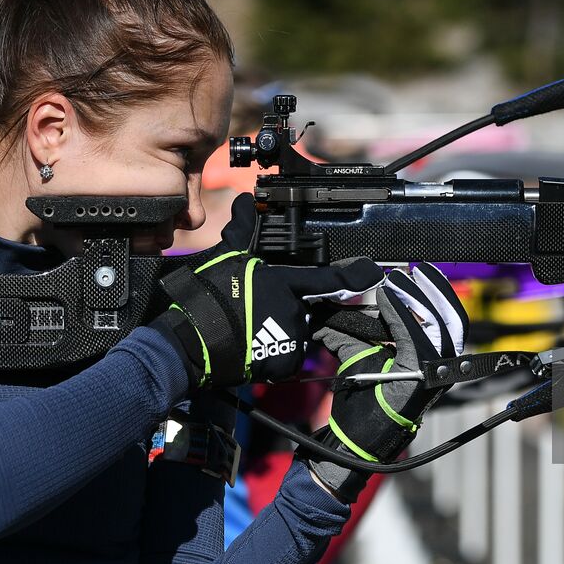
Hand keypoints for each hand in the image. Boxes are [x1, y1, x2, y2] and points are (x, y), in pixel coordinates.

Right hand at [152, 194, 384, 387]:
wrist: (191, 342)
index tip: (372, 273)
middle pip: (306, 307)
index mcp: (288, 284)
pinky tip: (252, 344)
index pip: (329, 278)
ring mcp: (292, 338)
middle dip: (289, 307)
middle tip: (258, 308)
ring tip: (250, 327)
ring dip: (280, 330)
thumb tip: (245, 201)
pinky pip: (286, 355)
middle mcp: (297, 311)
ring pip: (296, 332)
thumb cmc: (210, 296)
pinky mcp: (284, 362)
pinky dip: (273, 352)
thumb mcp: (227, 257)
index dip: (355, 275)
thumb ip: (242, 230)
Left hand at [305, 262, 467, 501]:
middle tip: (414, 270)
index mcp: (433, 361)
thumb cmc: (360, 402)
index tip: (417, 273)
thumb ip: (352, 329)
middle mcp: (440, 367)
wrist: (354, 440)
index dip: (435, 293)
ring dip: (415, 297)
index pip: (447, 319)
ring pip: (436, 324)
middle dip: (433, 289)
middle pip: (450, 318)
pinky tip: (385, 298)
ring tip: (398, 279)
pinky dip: (399, 314)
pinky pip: (413, 337)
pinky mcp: (417, 376)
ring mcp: (432, 373)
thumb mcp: (358, 356)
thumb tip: (334, 302)